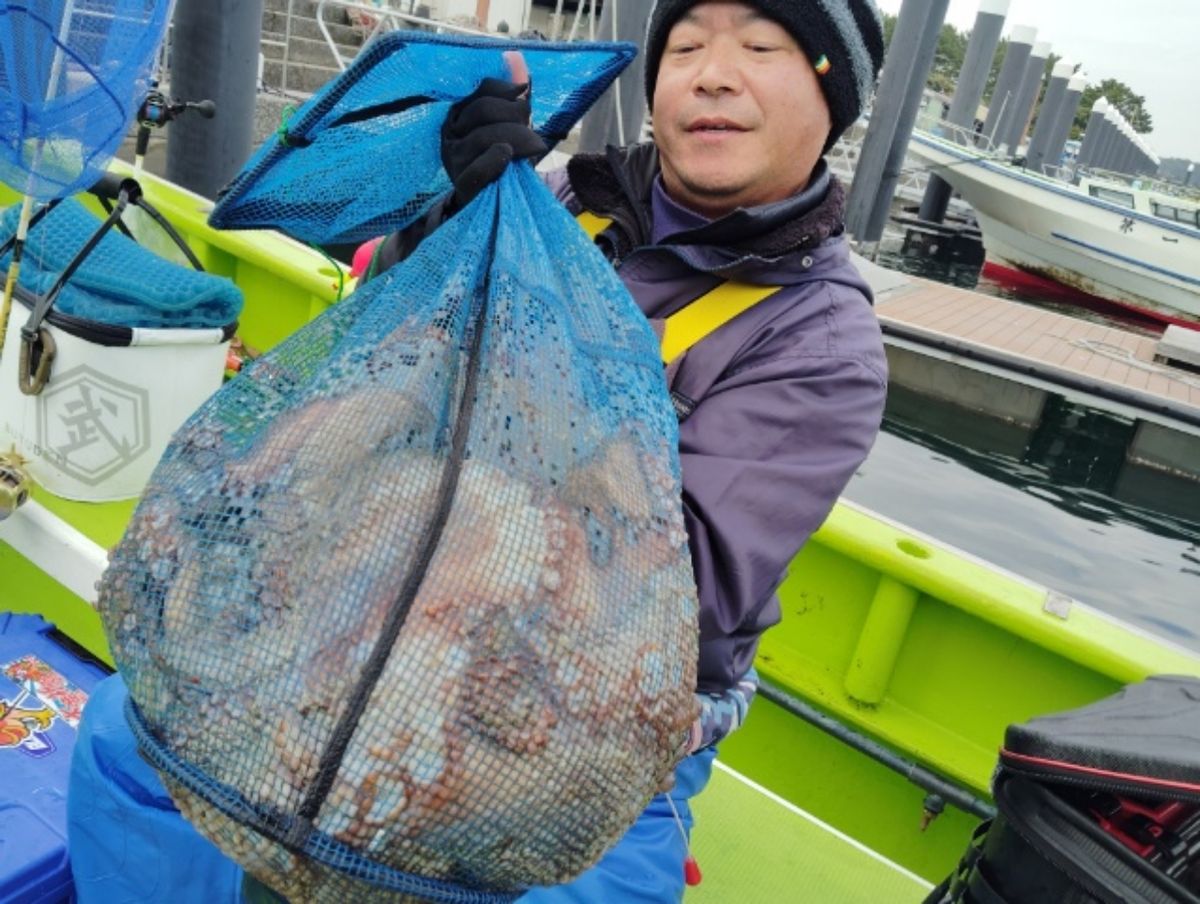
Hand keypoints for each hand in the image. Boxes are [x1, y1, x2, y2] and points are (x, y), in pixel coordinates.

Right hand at [441, 52, 546, 207]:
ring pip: (486, 137)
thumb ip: (514, 95)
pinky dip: (496, 160)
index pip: (482, 89)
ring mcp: (453, 160)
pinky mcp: (462, 185)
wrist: (493, 205)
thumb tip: (515, 57)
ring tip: (533, 149)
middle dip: (516, 116)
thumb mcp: (511, 125)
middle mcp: (450, 134)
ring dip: (518, 140)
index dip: (508, 91)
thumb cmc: (504, 161)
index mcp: (459, 113)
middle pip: (484, 110)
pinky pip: (479, 169)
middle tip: (532, 130)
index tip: (524, 100)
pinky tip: (507, 157)